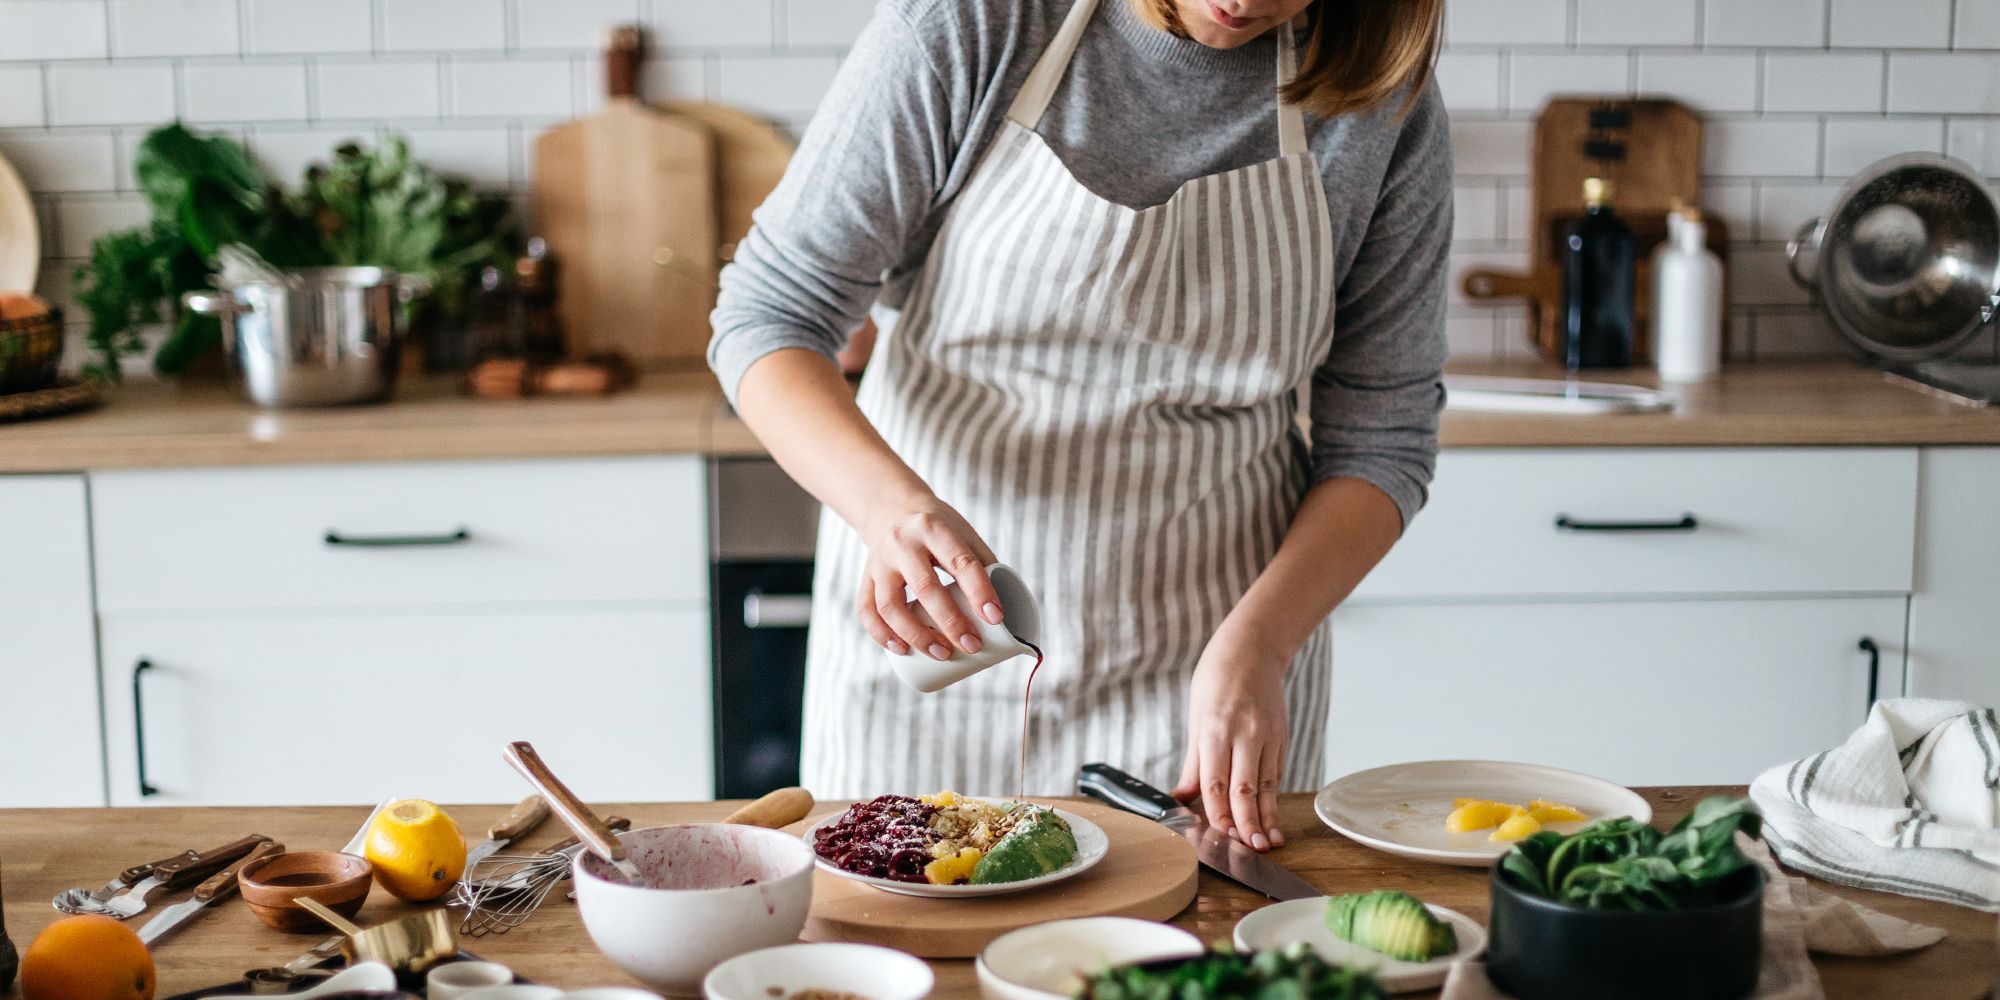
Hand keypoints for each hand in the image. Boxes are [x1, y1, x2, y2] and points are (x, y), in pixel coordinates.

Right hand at [858, 493, 1001, 660]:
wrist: (892, 509)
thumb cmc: (938, 529)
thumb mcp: (962, 533)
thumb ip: (982, 565)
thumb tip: (1003, 612)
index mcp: (934, 528)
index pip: (960, 562)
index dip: (979, 592)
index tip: (996, 618)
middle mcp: (902, 543)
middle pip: (925, 587)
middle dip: (950, 622)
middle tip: (972, 645)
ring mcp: (879, 561)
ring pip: (890, 604)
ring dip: (916, 635)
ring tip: (941, 654)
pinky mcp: (865, 577)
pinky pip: (866, 610)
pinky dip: (881, 634)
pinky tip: (901, 650)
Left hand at [1173, 627, 1290, 851]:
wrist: (1252, 648)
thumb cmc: (1216, 681)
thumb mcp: (1197, 718)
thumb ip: (1193, 764)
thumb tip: (1179, 798)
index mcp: (1216, 729)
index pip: (1217, 783)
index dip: (1220, 814)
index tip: (1221, 837)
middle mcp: (1245, 733)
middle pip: (1246, 789)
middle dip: (1248, 823)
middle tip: (1251, 850)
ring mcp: (1268, 735)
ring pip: (1267, 784)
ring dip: (1268, 816)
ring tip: (1269, 842)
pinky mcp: (1283, 735)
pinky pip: (1277, 771)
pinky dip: (1274, 796)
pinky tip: (1273, 816)